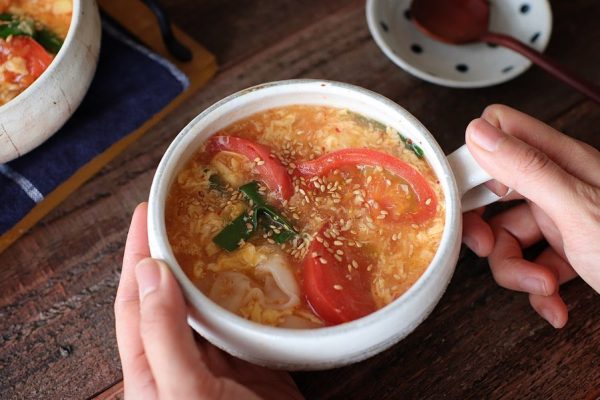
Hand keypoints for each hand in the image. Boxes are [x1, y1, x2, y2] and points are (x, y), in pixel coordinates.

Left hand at [114, 203, 302, 399]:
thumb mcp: (182, 389)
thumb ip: (162, 333)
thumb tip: (151, 270)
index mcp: (151, 366)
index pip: (135, 299)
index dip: (138, 252)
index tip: (147, 212)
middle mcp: (183, 359)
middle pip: (175, 295)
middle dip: (180, 252)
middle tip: (193, 212)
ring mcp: (222, 362)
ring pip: (216, 304)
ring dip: (222, 270)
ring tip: (232, 231)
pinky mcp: (257, 365)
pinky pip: (253, 320)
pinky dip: (260, 295)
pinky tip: (269, 273)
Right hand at [462, 105, 599, 327]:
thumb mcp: (577, 208)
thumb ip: (526, 169)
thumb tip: (478, 131)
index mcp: (560, 161)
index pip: (499, 135)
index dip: (472, 162)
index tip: (461, 195)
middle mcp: (559, 185)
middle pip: (496, 195)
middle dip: (488, 229)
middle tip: (485, 248)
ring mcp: (564, 219)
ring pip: (512, 237)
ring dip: (517, 272)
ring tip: (542, 289)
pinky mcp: (570, 251)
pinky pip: (534, 266)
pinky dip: (538, 291)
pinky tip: (555, 305)